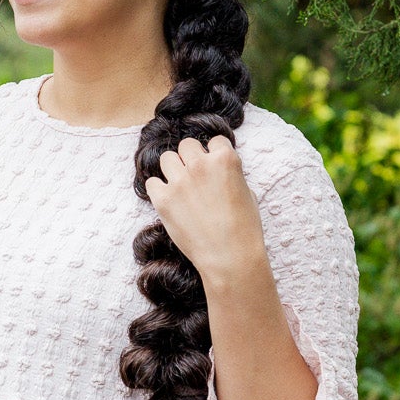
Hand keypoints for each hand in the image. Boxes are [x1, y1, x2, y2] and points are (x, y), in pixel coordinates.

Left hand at [145, 134, 266, 288]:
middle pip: (187, 145)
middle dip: (191, 158)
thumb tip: (219, 171)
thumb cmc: (244, 229)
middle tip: (195, 177)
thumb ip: (230, 175)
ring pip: (166, 158)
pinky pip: (152, 183)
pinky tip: (169, 200)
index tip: (213, 168)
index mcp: (226, 159)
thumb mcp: (247, 193)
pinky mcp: (163, 200)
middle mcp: (201, 165)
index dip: (214, 155)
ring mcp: (180, 181)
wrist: (230, 257)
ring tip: (180, 187)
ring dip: (173, 169)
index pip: (215, 141)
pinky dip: (158, 190)